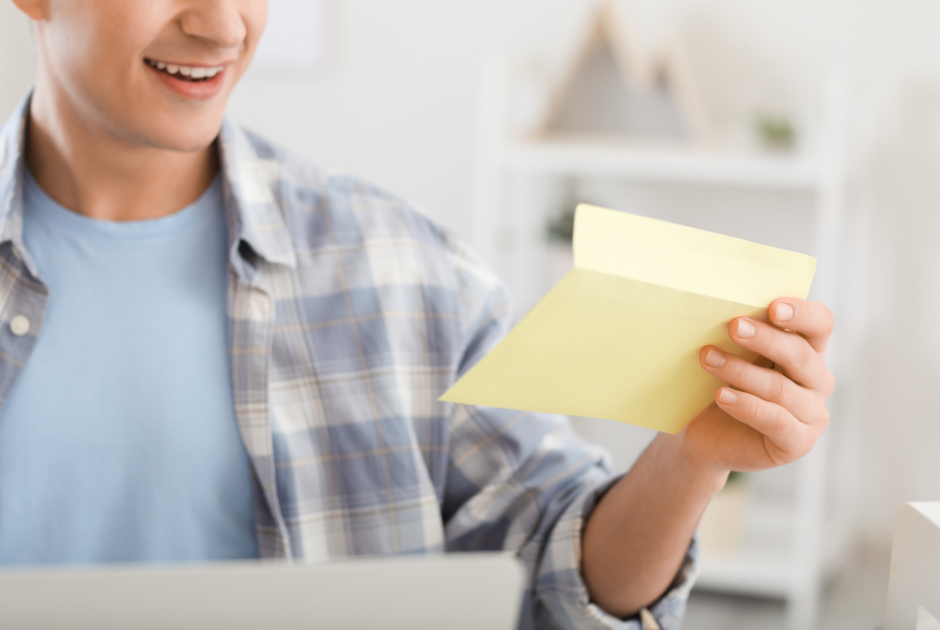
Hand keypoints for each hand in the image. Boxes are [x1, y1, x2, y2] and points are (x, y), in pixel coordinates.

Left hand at [682, 298, 834, 473]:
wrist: (708, 436)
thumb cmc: (725, 385)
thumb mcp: (735, 356)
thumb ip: (741, 335)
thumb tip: (721, 306)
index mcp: (809, 350)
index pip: (820, 324)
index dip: (801, 314)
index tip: (773, 307)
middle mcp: (817, 380)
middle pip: (799, 354)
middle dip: (764, 338)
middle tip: (733, 326)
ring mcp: (813, 414)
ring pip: (780, 387)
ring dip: (740, 371)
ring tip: (708, 359)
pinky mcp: (799, 442)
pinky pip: (774, 420)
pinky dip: (746, 405)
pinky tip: (722, 395)